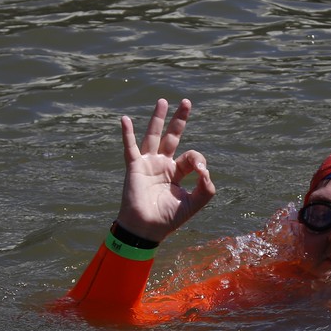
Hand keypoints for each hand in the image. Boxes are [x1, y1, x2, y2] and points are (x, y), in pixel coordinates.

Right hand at [114, 98, 215, 241]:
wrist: (146, 229)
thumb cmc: (168, 219)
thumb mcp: (194, 204)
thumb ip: (206, 189)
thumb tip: (206, 171)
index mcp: (177, 173)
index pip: (191, 156)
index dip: (199, 161)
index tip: (201, 172)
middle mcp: (162, 165)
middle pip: (172, 136)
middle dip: (179, 120)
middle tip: (186, 102)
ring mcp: (148, 164)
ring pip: (153, 136)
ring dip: (157, 118)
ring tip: (163, 101)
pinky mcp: (134, 167)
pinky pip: (130, 148)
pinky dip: (127, 134)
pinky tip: (124, 119)